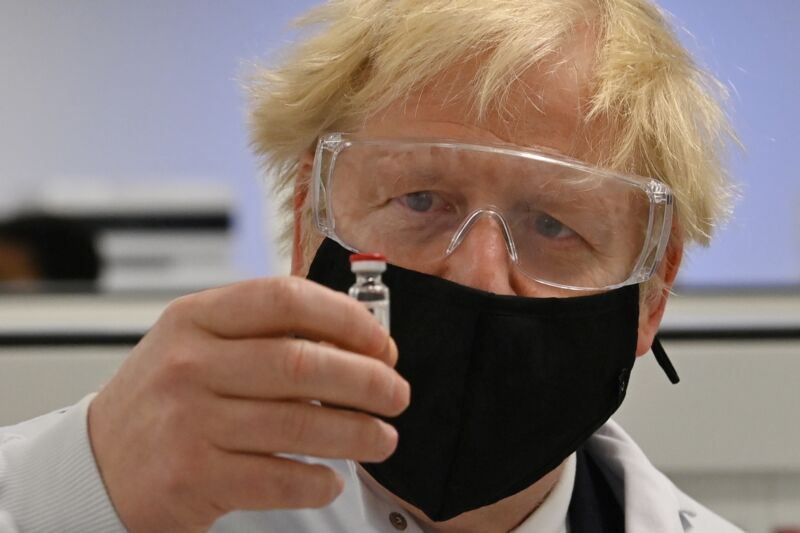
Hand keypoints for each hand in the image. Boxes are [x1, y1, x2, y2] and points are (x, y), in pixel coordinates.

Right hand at [88, 276, 407, 531]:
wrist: (96, 465)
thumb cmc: (163, 399)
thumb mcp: (198, 345)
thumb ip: (265, 335)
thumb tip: (355, 341)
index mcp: (195, 319)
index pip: (285, 299)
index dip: (347, 319)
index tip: (381, 343)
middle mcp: (189, 364)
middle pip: (301, 363)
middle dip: (367, 381)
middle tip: (396, 394)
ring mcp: (188, 421)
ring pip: (298, 424)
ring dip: (357, 434)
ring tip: (383, 438)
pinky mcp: (192, 477)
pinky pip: (277, 479)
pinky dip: (316, 482)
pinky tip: (330, 479)